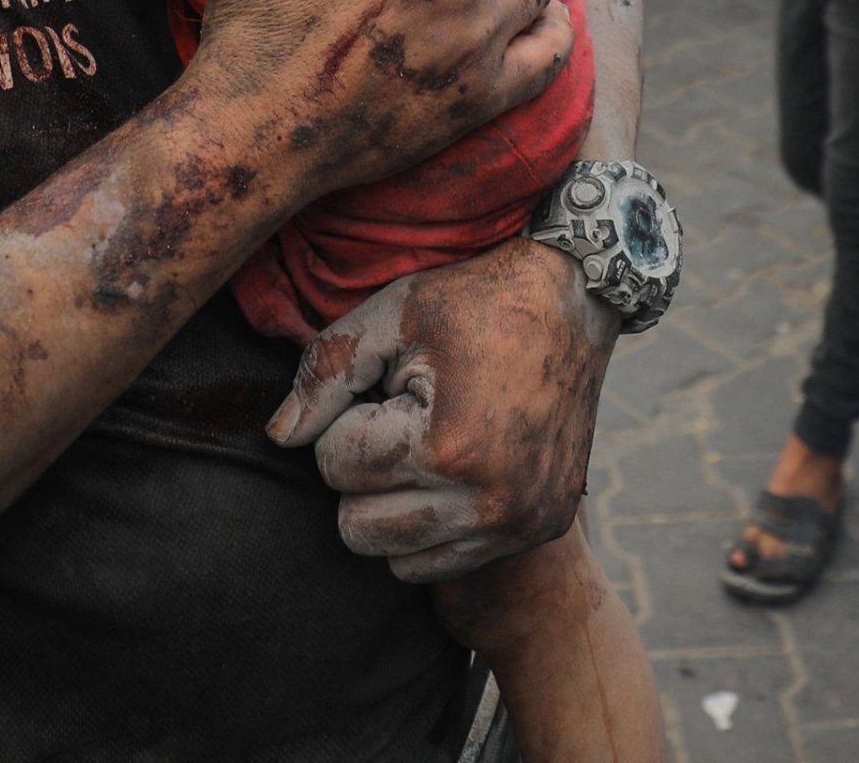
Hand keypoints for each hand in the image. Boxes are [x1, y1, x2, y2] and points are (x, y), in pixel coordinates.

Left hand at [267, 238, 614, 579]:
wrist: (579, 297)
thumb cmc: (478, 299)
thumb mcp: (394, 312)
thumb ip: (325, 373)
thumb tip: (279, 436)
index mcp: (446, 446)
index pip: (335, 467)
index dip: (346, 422)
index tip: (386, 390)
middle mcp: (487, 500)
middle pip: (357, 528)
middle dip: (362, 475)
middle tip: (398, 424)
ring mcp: (519, 521)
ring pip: (398, 559)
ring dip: (394, 509)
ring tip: (423, 447)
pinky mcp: (541, 528)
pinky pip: (448, 562)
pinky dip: (434, 527)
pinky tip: (452, 471)